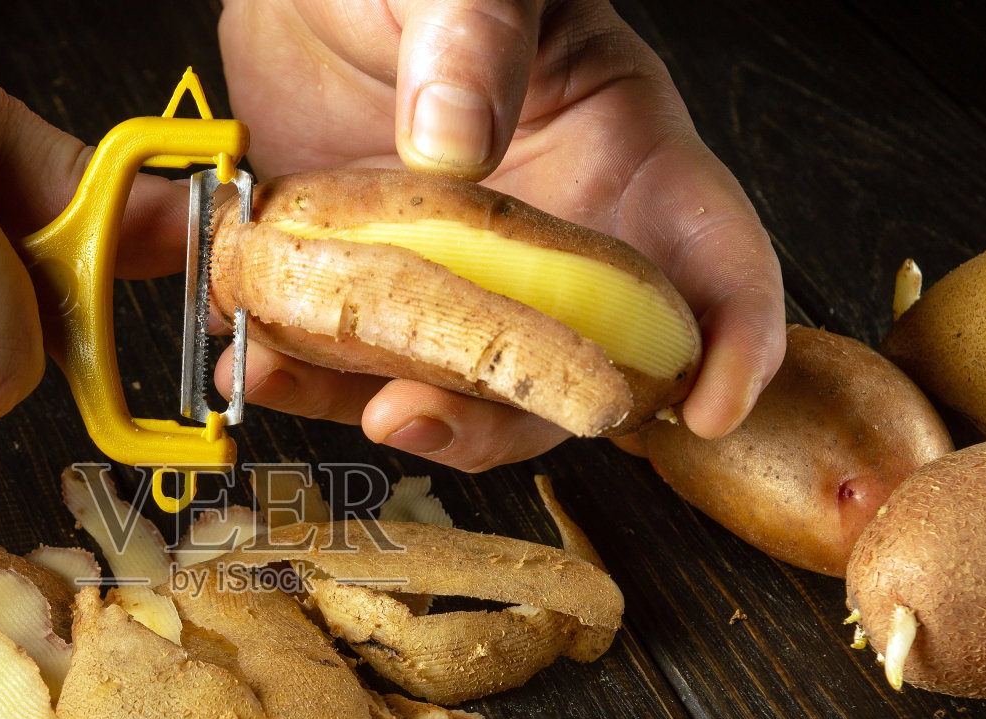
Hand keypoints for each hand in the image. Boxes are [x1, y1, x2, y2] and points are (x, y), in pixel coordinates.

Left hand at [217, 0, 784, 471]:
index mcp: (620, 153)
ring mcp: (456, 279)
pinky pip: (355, 361)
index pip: (712, 256)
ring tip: (288, 374)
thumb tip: (457, 141)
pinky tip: (252, 350)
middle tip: (412, 413)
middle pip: (572, 367)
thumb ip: (473, 36)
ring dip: (377, 405)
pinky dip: (304, 373)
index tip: (708, 408)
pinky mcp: (374, 293)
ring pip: (457, 386)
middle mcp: (548, 241)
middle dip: (505, 414)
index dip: (734, 341)